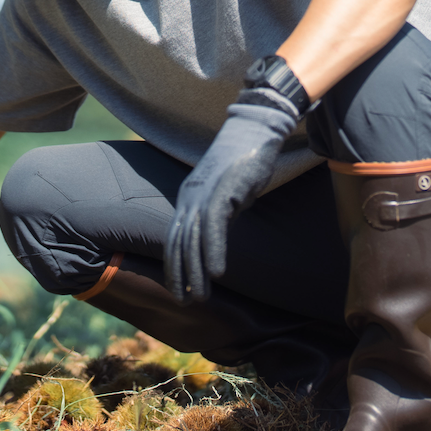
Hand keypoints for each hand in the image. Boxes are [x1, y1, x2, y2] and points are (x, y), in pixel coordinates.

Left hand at [165, 87, 301, 301]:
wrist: (255, 129)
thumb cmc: (245, 159)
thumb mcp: (228, 192)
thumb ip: (222, 213)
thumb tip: (221, 234)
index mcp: (188, 197)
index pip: (175, 238)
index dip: (175, 266)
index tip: (179, 290)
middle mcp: (190, 197)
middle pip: (178, 243)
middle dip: (179, 275)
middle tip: (184, 302)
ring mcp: (204, 193)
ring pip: (192, 240)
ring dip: (195, 272)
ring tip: (200, 297)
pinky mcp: (222, 190)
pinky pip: (213, 227)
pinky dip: (213, 251)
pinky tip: (218, 273)